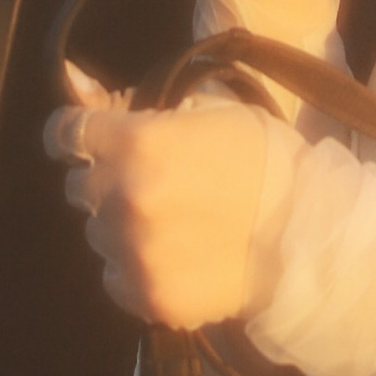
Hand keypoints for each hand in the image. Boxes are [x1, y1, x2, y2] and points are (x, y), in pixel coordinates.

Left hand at [46, 89, 282, 330]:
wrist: (309, 234)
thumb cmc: (263, 159)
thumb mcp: (205, 109)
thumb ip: (128, 101)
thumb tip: (69, 78)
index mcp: (137, 142)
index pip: (65, 133)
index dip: (74, 135)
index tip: (87, 142)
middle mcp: (123, 197)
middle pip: (77, 188)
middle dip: (103, 180)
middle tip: (147, 183)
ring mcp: (133, 251)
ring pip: (95, 234)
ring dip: (119, 225)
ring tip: (166, 223)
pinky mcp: (146, 296)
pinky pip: (113, 277)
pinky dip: (133, 267)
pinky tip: (169, 255)